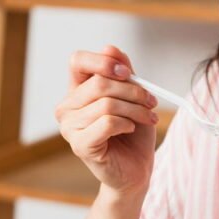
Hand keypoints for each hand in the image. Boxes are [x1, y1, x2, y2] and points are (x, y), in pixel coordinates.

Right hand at [57, 45, 158, 196]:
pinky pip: (107, 123)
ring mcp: (69, 127)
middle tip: (151, 102)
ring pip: (107, 104)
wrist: (136, 170)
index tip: (128, 73)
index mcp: (76, 91)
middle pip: (100, 83)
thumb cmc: (133, 134)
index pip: (78, 61)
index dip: (103, 62)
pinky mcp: (80, 145)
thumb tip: (110, 48)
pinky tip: (130, 130)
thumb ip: (123, 72)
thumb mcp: (133, 97)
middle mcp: (67, 107)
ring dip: (136, 110)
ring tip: (148, 118)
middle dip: (134, 91)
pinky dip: (127, 124)